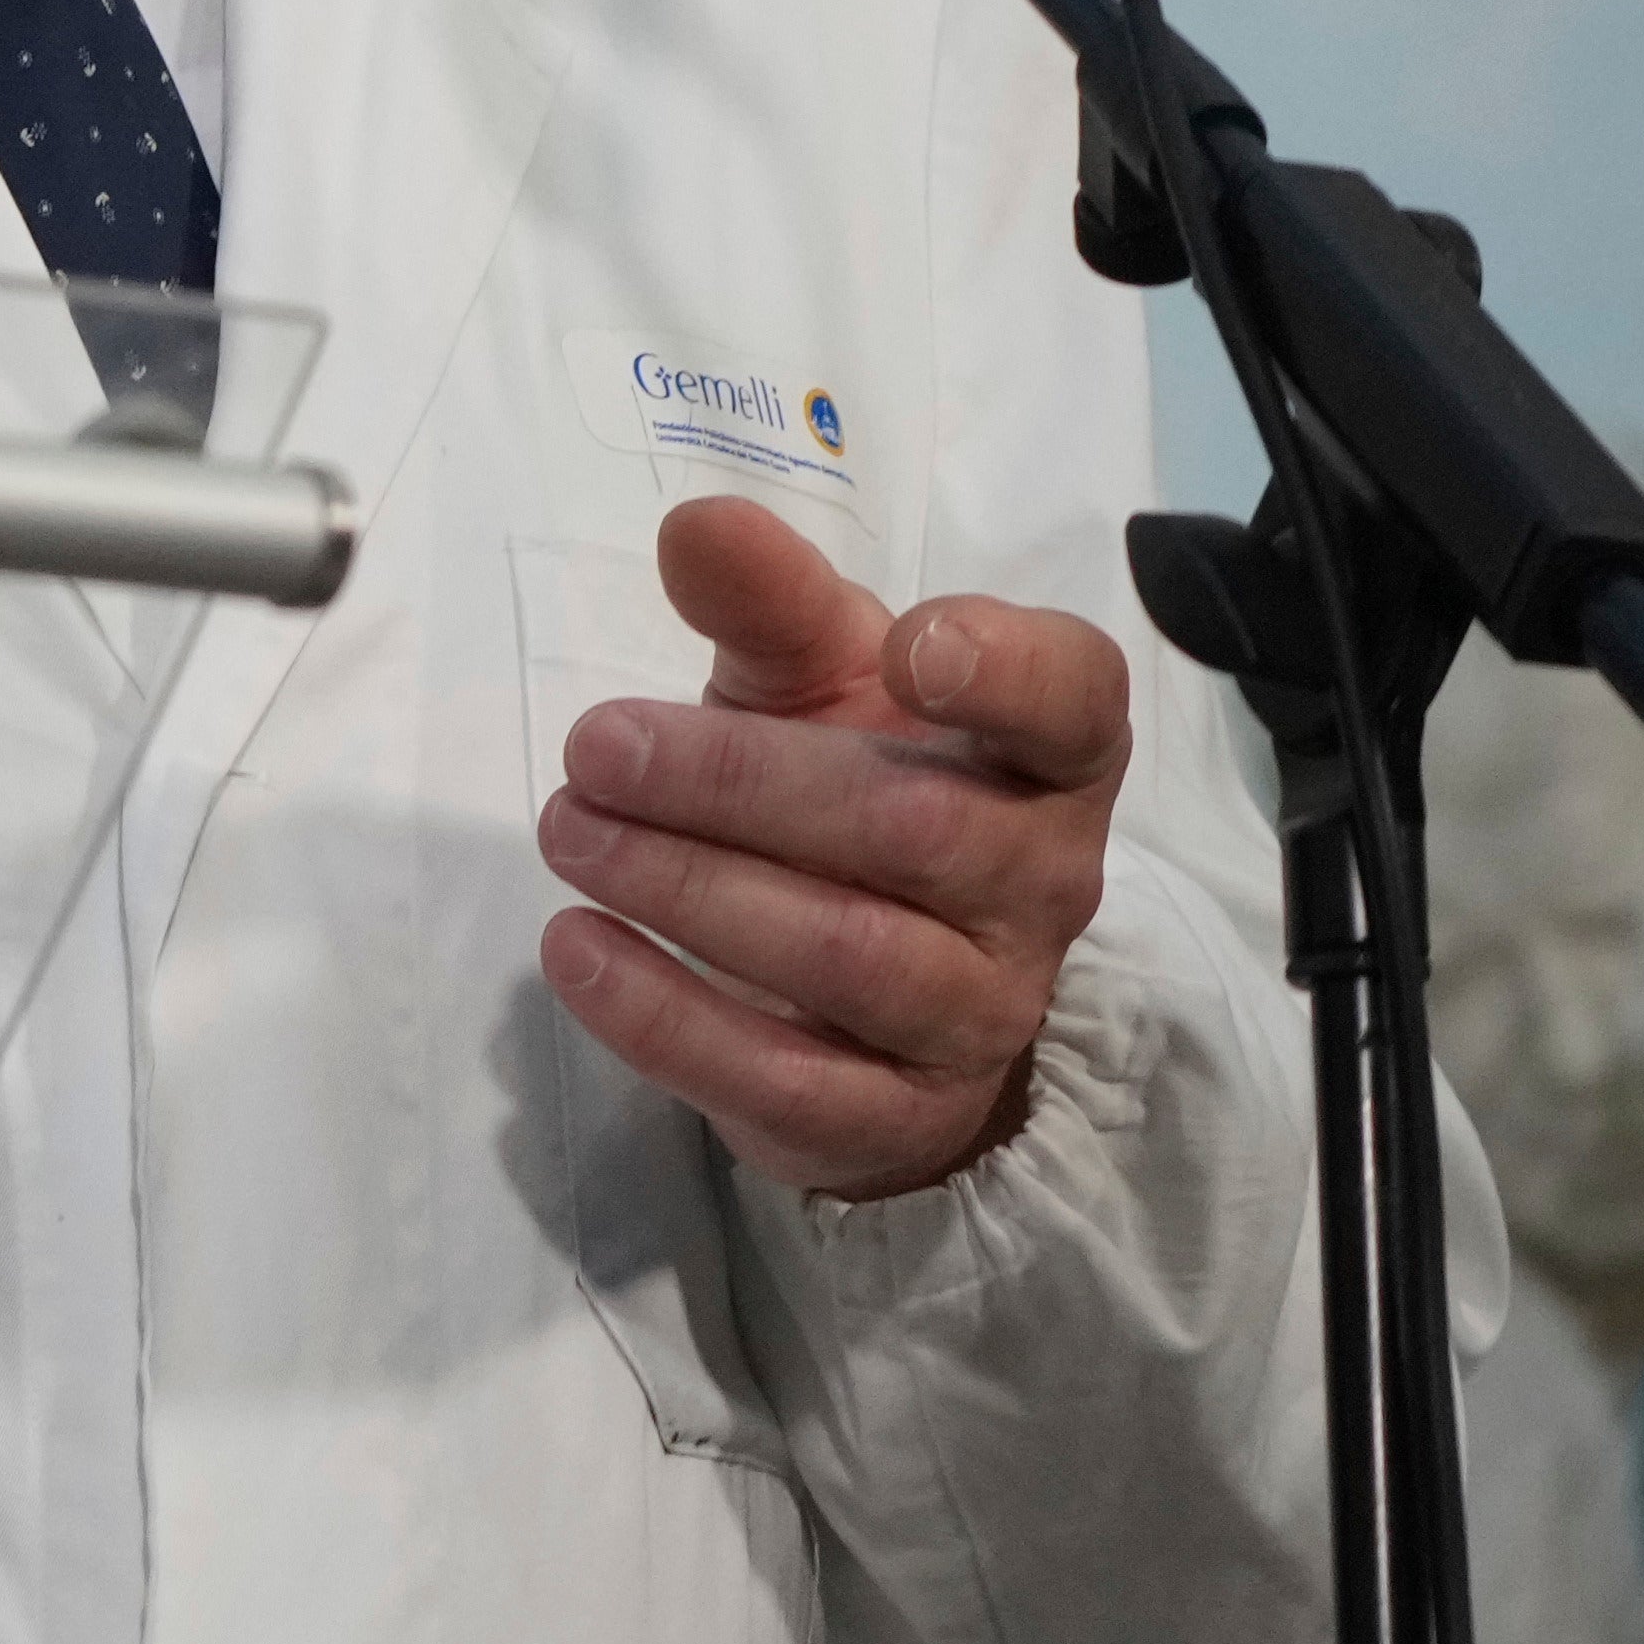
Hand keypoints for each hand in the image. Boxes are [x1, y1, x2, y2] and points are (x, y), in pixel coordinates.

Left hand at [532, 491, 1133, 1203]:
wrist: (864, 988)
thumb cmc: (852, 785)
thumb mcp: (814, 680)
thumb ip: (770, 603)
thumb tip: (698, 527)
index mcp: (1048, 754)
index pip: (1075, 701)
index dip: (1007, 673)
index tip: (906, 646)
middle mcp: (1044, 882)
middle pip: (912, 830)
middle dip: (734, 786)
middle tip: (594, 748)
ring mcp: (984, 1010)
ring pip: (850, 956)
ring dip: (687, 892)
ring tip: (569, 834)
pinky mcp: (902, 1116)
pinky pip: (791, 1080)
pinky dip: (668, 1019)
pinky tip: (575, 950)